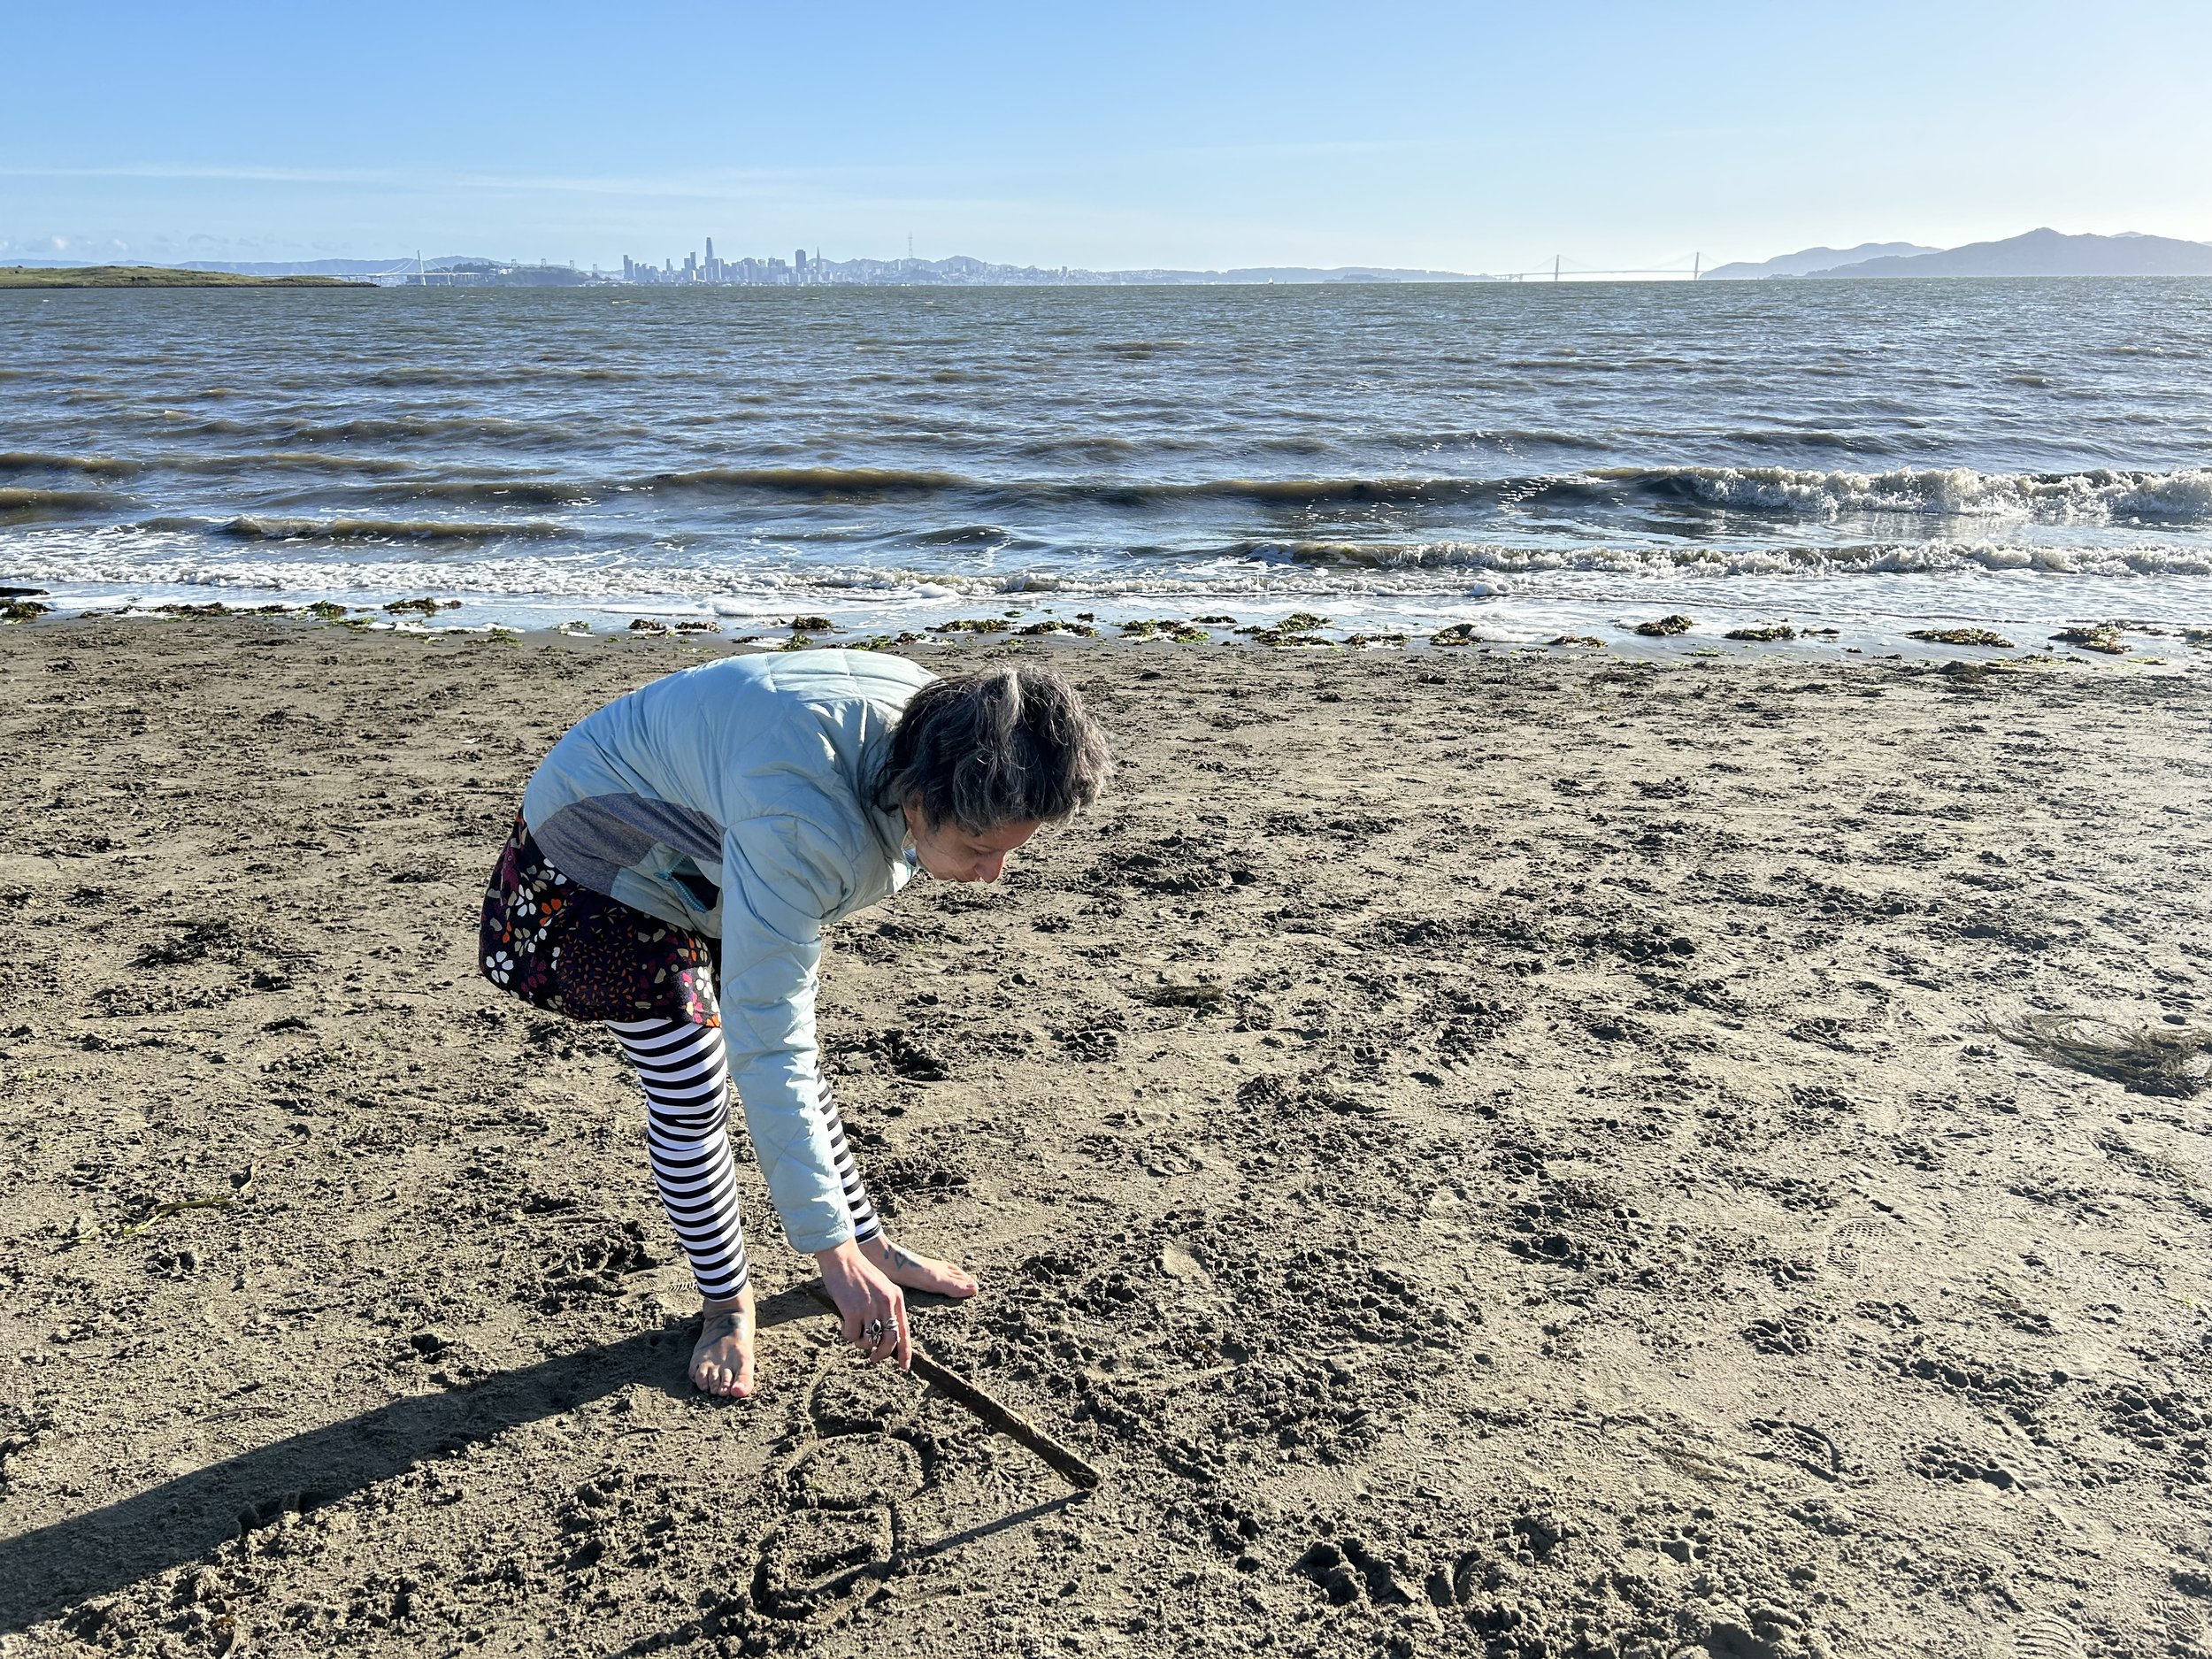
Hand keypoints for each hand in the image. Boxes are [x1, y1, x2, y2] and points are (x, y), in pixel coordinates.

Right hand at [815, 1237, 909, 1370]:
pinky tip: (845, 1322)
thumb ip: (886, 1308)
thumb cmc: (859, 1273)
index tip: (904, 1366)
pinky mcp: (853, 1311)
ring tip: (855, 1329)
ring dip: (860, 1342)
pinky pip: (851, 1336)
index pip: (905, 1331)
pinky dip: (847, 1333)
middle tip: (873, 1358)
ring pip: (869, 1342)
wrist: (842, 1258)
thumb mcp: (882, 1287)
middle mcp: (886, 1304)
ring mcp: (870, 1308)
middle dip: (881, 1354)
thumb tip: (885, 1337)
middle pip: (889, 1342)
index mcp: (897, 1298)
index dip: (905, 1351)